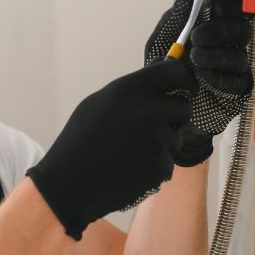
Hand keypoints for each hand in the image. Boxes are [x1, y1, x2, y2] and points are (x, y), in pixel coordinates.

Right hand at [26, 60, 197, 239]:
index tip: (185, 87)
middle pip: (184, 106)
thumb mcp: (99, 103)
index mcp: (131, 89)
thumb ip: (134, 90)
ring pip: (176, 138)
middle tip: (155, 126)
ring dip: (162, 144)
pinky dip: (154, 167)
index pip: (176, 72)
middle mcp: (148, 110)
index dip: (185, 79)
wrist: (69, 183)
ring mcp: (157, 140)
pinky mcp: (160, 167)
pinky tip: (130, 170)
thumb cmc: (82, 140)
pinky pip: (167, 162)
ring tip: (130, 153)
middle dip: (175, 116)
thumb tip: (162, 76)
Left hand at [144, 0, 253, 166]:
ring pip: (240, 54)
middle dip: (220, 30)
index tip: (216, 7)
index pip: (235, 8)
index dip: (232, 4)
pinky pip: (238, 80)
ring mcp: (235, 67)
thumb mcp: (161, 41)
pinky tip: (204, 76)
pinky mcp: (238, 90)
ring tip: (194, 58)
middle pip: (242, 28)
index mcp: (214, 26)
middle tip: (197, 37)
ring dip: (216, 54)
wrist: (162, 108)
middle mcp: (229, 44)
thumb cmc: (164, 72)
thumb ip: (174, 18)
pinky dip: (220, 76)